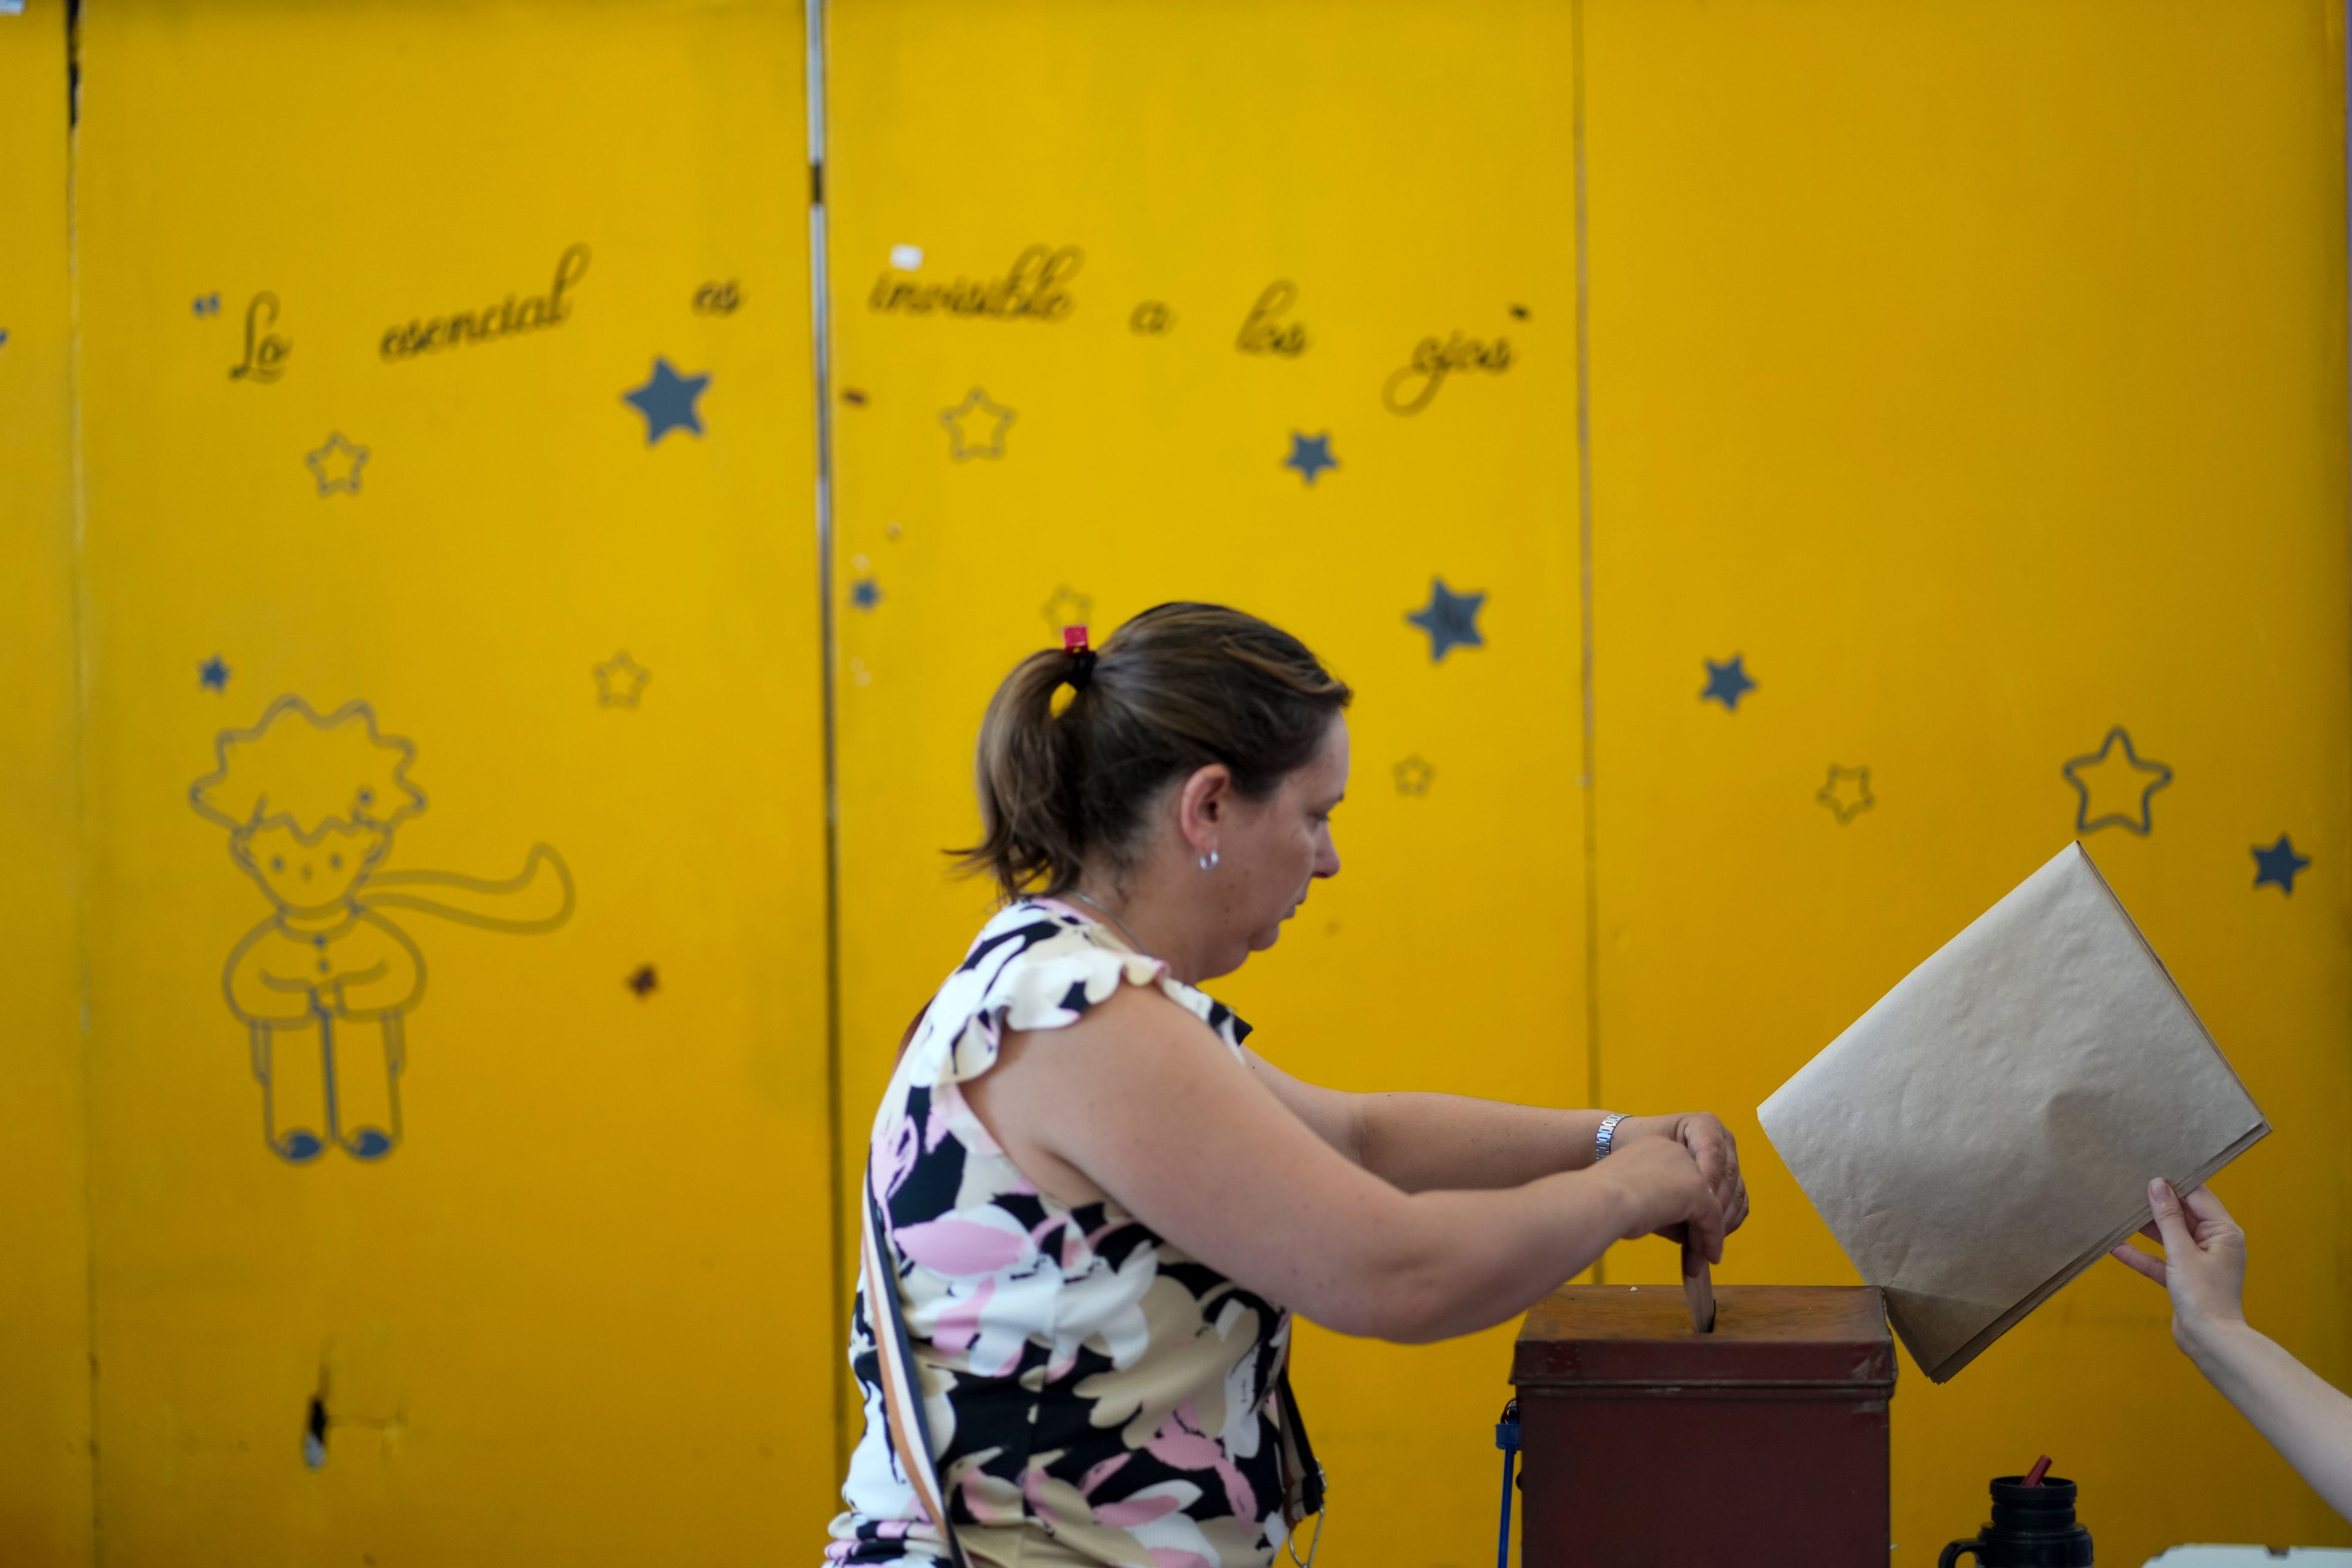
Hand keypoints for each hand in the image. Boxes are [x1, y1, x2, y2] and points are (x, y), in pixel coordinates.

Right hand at [1593, 1136, 1725, 1264]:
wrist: (1599, 1200)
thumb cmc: (1601, 1201)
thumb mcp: (1630, 1194)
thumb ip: (1657, 1203)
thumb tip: (1682, 1231)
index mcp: (1654, 1147)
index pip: (1678, 1177)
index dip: (1682, 1204)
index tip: (1680, 1230)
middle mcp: (1674, 1152)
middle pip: (1697, 1190)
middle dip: (1699, 1221)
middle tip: (1697, 1248)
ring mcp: (1689, 1169)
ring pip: (1708, 1206)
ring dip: (1707, 1235)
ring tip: (1701, 1259)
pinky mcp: (1698, 1191)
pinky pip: (1712, 1220)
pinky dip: (1711, 1240)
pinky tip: (1708, 1257)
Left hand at [1615, 1113, 1749, 1235]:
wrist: (1634, 1146)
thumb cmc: (1638, 1148)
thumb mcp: (1651, 1155)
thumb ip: (1670, 1178)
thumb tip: (1685, 1213)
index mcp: (1704, 1125)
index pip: (1713, 1152)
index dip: (1708, 1178)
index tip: (1697, 1202)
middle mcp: (1723, 1139)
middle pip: (1728, 1175)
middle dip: (1716, 1205)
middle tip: (1703, 1230)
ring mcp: (1731, 1160)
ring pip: (1736, 1191)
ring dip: (1724, 1218)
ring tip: (1707, 1239)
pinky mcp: (1734, 1180)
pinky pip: (1740, 1201)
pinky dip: (1729, 1220)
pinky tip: (1714, 1236)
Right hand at [2109, 1177, 2248, 1359]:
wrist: (2210, 1341)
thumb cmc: (2203, 1295)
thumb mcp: (2181, 1251)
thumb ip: (2168, 1217)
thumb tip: (2157, 1183)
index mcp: (2224, 1232)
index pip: (2197, 1196)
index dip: (2174, 1182)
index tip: (2147, 1167)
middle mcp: (2215, 1243)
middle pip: (2182, 1214)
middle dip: (2156, 1203)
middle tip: (2128, 1184)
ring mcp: (2199, 1261)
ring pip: (2169, 1236)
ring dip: (2146, 1228)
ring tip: (2118, 1210)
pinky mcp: (2185, 1278)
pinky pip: (2161, 1260)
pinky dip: (2142, 1254)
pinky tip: (2116, 1246)